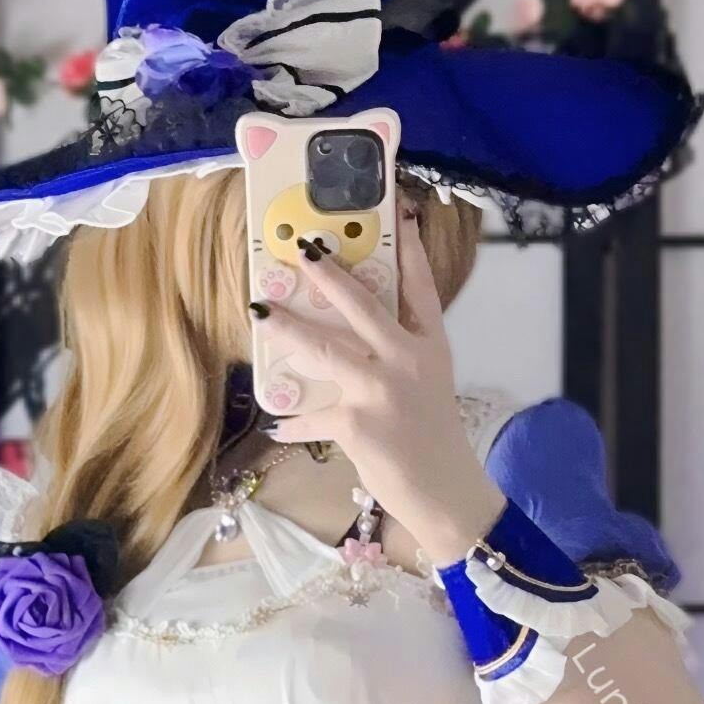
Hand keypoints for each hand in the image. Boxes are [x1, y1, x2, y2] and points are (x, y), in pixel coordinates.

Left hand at [260, 203, 503, 564]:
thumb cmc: (432, 438)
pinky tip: (278, 421)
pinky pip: (313, 414)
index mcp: (430, 347)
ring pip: (325, 348)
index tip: (399, 212)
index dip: (409, 249)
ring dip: (288, 328)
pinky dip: (295, 419)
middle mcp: (408, 360)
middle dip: (330, 276)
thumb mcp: (429, 385)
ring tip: (260, 312)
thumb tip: (352, 339)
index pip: (420, 289)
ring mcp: (381, 389)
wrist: (444, 491)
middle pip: (363, 307)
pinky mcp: (357, 422)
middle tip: (304, 250)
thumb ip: (400, 355)